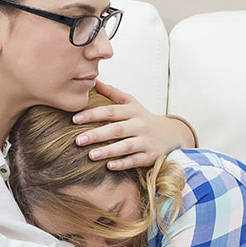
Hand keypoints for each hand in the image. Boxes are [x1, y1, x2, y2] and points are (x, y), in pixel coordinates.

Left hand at [72, 80, 194, 170]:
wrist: (170, 134)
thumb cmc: (143, 118)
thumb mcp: (130, 102)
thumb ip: (111, 93)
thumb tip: (93, 80)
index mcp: (132, 111)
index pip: (110, 111)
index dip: (93, 114)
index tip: (75, 119)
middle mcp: (139, 125)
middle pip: (116, 129)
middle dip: (96, 135)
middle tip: (78, 140)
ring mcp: (145, 141)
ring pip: (125, 146)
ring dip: (108, 151)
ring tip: (90, 155)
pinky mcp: (150, 156)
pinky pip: (135, 160)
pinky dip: (123, 163)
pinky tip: (109, 166)